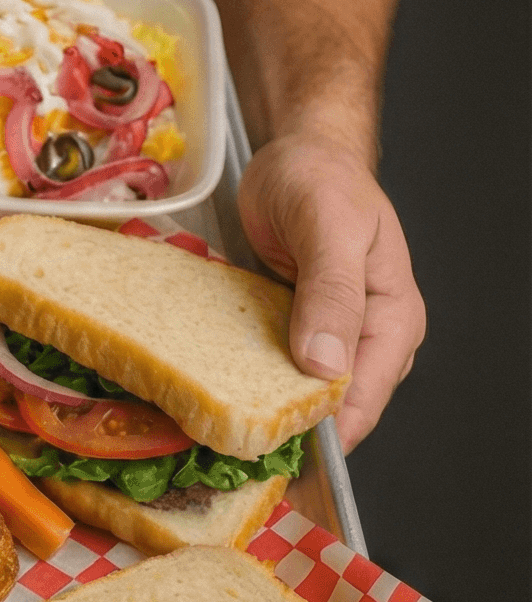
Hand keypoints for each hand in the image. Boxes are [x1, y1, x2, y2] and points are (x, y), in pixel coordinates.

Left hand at [236, 133, 424, 450]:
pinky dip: (243, 374)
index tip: (270, 450)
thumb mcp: (330, 225)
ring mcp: (327, 336)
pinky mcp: (291, 329)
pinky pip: (269, 365)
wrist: (297, 151)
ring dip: (258, 405)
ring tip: (209, 419)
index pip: (363, 401)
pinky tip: (209, 382)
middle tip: (225, 439)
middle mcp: (365, 338)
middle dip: (283, 426)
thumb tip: (328, 365)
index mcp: (393, 321)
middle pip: (330, 408)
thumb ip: (333, 292)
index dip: (321, 433)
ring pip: (295, 392)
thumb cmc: (322, 178)